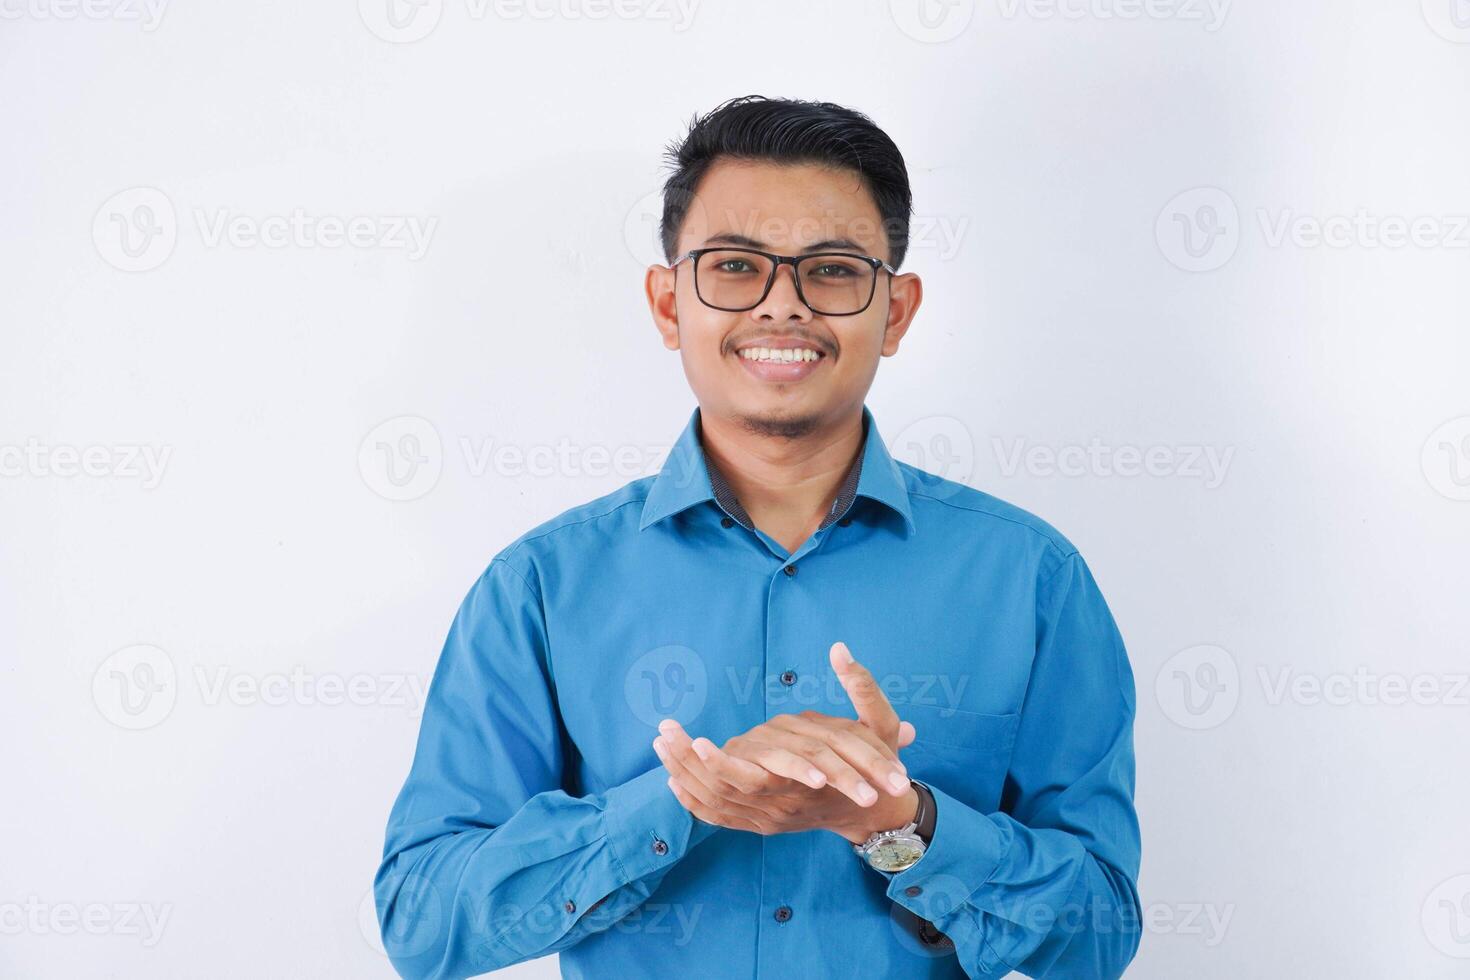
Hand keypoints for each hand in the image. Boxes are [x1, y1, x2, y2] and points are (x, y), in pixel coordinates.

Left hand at [653, 642, 920, 843]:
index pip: (750, 780)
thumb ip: (862, 687)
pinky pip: (717, 816)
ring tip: (660, 742)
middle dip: (687, 762)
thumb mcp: (883, 726)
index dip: (719, 763)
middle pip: (720, 792)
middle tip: (662, 732)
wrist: (874, 811)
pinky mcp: (759, 823)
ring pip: (713, 803)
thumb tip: (839, 648)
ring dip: (683, 773)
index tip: (696, 738)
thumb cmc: (879, 767)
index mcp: (804, 787)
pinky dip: (692, 800)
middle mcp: (780, 808)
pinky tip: (672, 777)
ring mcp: (766, 819)